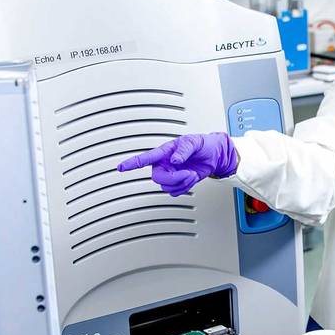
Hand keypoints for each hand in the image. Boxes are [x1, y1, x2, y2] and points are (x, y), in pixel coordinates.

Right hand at [116, 132, 239, 196]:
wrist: (215, 155)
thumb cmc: (203, 145)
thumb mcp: (194, 143)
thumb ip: (183, 151)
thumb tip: (175, 160)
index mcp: (165, 152)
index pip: (145, 158)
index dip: (131, 163)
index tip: (120, 167)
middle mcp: (165, 164)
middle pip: (158, 178)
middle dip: (174, 179)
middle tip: (187, 174)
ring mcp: (171, 174)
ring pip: (167, 187)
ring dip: (182, 183)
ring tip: (192, 174)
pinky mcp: (178, 182)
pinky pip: (175, 192)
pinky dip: (185, 188)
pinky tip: (190, 179)